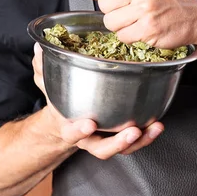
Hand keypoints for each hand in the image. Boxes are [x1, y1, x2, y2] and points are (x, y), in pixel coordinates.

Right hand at [32, 42, 163, 158]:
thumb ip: (43, 68)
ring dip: (140, 140)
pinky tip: (157, 124)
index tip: (88, 123)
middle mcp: (89, 138)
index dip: (78, 130)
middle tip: (132, 131)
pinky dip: (148, 135)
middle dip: (118, 142)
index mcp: (69, 127)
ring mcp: (106, 139)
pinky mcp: (121, 136)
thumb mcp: (48, 85)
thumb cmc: (60, 101)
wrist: (65, 122)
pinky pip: (135, 141)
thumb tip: (39, 47)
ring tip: (152, 128)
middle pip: (102, 148)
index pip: (71, 133)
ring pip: (123, 148)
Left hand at [86, 0, 196, 47]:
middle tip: (129, 6)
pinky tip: (143, 26)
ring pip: (110, 22)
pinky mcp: (148, 29)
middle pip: (102, 3)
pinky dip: (130, 35)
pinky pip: (122, 36)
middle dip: (112, 8)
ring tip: (137, 16)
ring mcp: (145, 8)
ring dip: (120, 23)